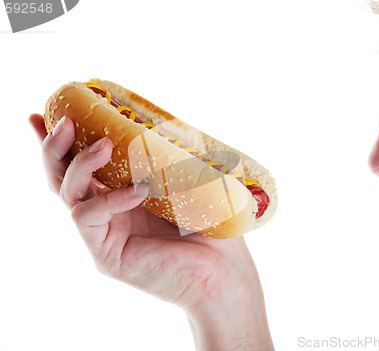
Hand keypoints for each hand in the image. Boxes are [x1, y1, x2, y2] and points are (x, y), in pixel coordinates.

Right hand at [29, 113, 273, 350]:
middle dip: (56, 147)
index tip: (51, 112)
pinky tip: (137, 191)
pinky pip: (90, 220)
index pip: (82, 167)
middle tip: (67, 122)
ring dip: (80, 166)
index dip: (62, 142)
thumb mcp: (186, 182)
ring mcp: (103, 235)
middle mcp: (106, 214)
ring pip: (68, 195)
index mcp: (120, 196)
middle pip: (61, 178)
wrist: (225, 271)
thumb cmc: (210, 226)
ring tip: (103, 145)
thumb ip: (166, 157)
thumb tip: (163, 122)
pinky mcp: (106, 255)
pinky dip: (110, 200)